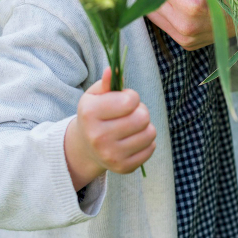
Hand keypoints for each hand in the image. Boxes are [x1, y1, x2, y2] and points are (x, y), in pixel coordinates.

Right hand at [64, 68, 155, 188]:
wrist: (86, 147)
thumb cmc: (95, 115)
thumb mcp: (95, 96)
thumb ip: (107, 83)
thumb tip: (113, 69)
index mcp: (90, 114)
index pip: (130, 100)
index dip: (131, 97)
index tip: (124, 101)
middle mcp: (98, 137)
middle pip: (142, 117)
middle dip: (140, 111)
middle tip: (130, 114)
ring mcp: (111, 155)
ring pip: (150, 133)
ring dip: (145, 126)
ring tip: (133, 126)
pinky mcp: (123, 167)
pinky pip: (151, 148)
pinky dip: (146, 142)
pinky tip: (133, 140)